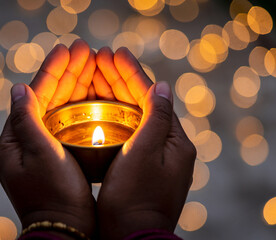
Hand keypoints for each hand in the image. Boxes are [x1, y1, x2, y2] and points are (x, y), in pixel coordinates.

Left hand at [0, 40, 95, 236]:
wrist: (67, 228)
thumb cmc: (52, 194)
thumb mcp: (38, 154)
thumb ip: (26, 120)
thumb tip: (18, 89)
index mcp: (13, 142)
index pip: (32, 96)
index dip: (51, 72)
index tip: (66, 50)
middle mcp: (26, 143)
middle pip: (47, 100)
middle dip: (66, 74)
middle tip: (85, 50)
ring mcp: (44, 149)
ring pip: (60, 109)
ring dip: (75, 86)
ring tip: (92, 63)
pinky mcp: (59, 157)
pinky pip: (68, 124)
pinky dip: (80, 107)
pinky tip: (92, 92)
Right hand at [95, 47, 196, 238]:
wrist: (130, 237)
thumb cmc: (135, 197)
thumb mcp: (145, 152)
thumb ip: (157, 117)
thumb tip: (163, 86)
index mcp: (175, 142)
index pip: (153, 97)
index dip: (132, 73)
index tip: (115, 53)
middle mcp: (170, 149)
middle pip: (145, 106)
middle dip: (123, 81)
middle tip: (103, 58)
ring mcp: (157, 160)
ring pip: (136, 119)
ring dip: (118, 97)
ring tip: (99, 77)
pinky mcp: (143, 170)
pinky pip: (131, 135)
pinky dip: (117, 119)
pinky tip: (104, 110)